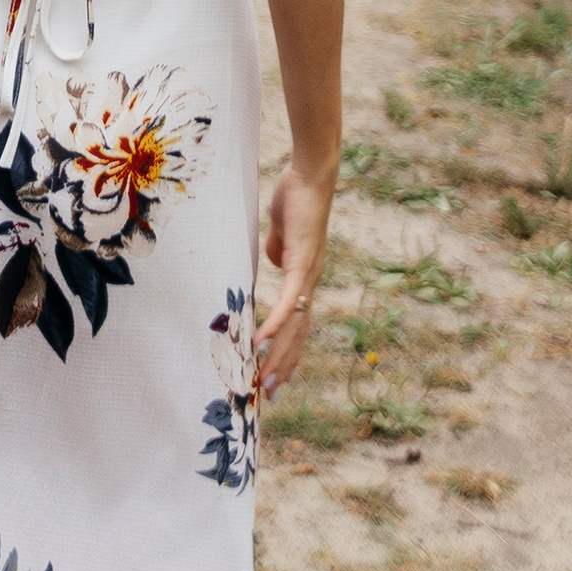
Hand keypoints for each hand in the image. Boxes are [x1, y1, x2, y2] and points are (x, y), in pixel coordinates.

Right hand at [256, 161, 332, 399]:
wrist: (311, 176)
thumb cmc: (295, 197)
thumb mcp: (281, 230)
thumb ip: (278, 250)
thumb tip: (273, 263)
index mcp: (305, 276)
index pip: (297, 322)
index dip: (287, 349)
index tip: (277, 373)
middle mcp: (310, 282)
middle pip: (298, 334)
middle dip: (284, 365)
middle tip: (271, 394)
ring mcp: (308, 276)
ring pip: (293, 327)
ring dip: (279, 356)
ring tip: (266, 380)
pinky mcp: (301, 265)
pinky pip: (286, 303)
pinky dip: (274, 325)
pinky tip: (260, 343)